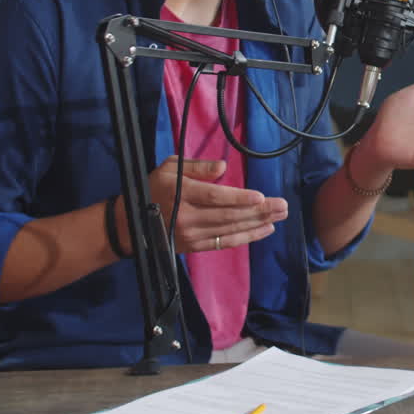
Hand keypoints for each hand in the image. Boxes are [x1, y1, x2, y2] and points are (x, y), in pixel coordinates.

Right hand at [142, 156, 286, 253]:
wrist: (131, 223)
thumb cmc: (154, 188)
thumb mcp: (169, 168)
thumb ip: (196, 167)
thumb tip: (222, 167)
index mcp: (181, 194)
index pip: (215, 197)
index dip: (239, 198)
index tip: (260, 196)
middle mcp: (188, 217)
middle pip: (229, 215)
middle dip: (259, 211)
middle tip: (282, 206)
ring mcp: (192, 235)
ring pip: (231, 230)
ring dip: (258, 223)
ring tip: (280, 216)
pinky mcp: (196, 246)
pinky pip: (226, 242)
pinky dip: (247, 237)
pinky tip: (265, 229)